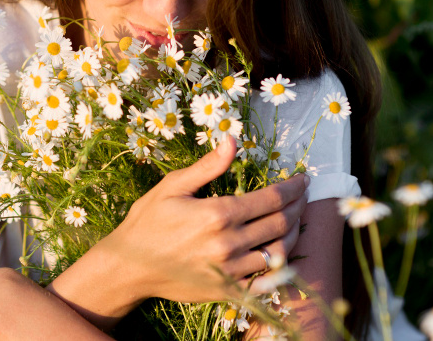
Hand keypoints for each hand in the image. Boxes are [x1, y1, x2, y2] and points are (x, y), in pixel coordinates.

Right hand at [103, 136, 308, 302]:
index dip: (293, 187)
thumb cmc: (148, 222)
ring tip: (295, 221)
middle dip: (298, 207)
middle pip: (281, 223)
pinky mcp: (227, 291)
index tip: (303, 179)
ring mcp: (230, 271)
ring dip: (293, 234)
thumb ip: (208, 166)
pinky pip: (265, 282)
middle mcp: (229, 244)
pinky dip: (279, 268)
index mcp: (218, 214)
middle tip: (303, 197)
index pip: (272, 198)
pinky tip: (281, 254)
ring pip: (279, 252)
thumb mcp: (173, 186)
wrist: (128, 268)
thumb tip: (232, 140)